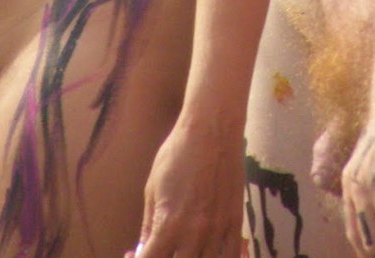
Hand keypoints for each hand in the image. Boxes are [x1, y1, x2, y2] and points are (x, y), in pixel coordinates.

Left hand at [128, 116, 243, 257]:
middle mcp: (194, 234)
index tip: (138, 254)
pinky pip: (231, 256)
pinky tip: (208, 252)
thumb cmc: (177, 153)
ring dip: (190, 257)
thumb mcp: (152, 187)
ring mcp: (218, 231)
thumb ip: (148, 225)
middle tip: (162, 248)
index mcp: (168, 225)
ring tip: (183, 249)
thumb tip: (143, 249)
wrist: (213, 128)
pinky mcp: (236, 223)